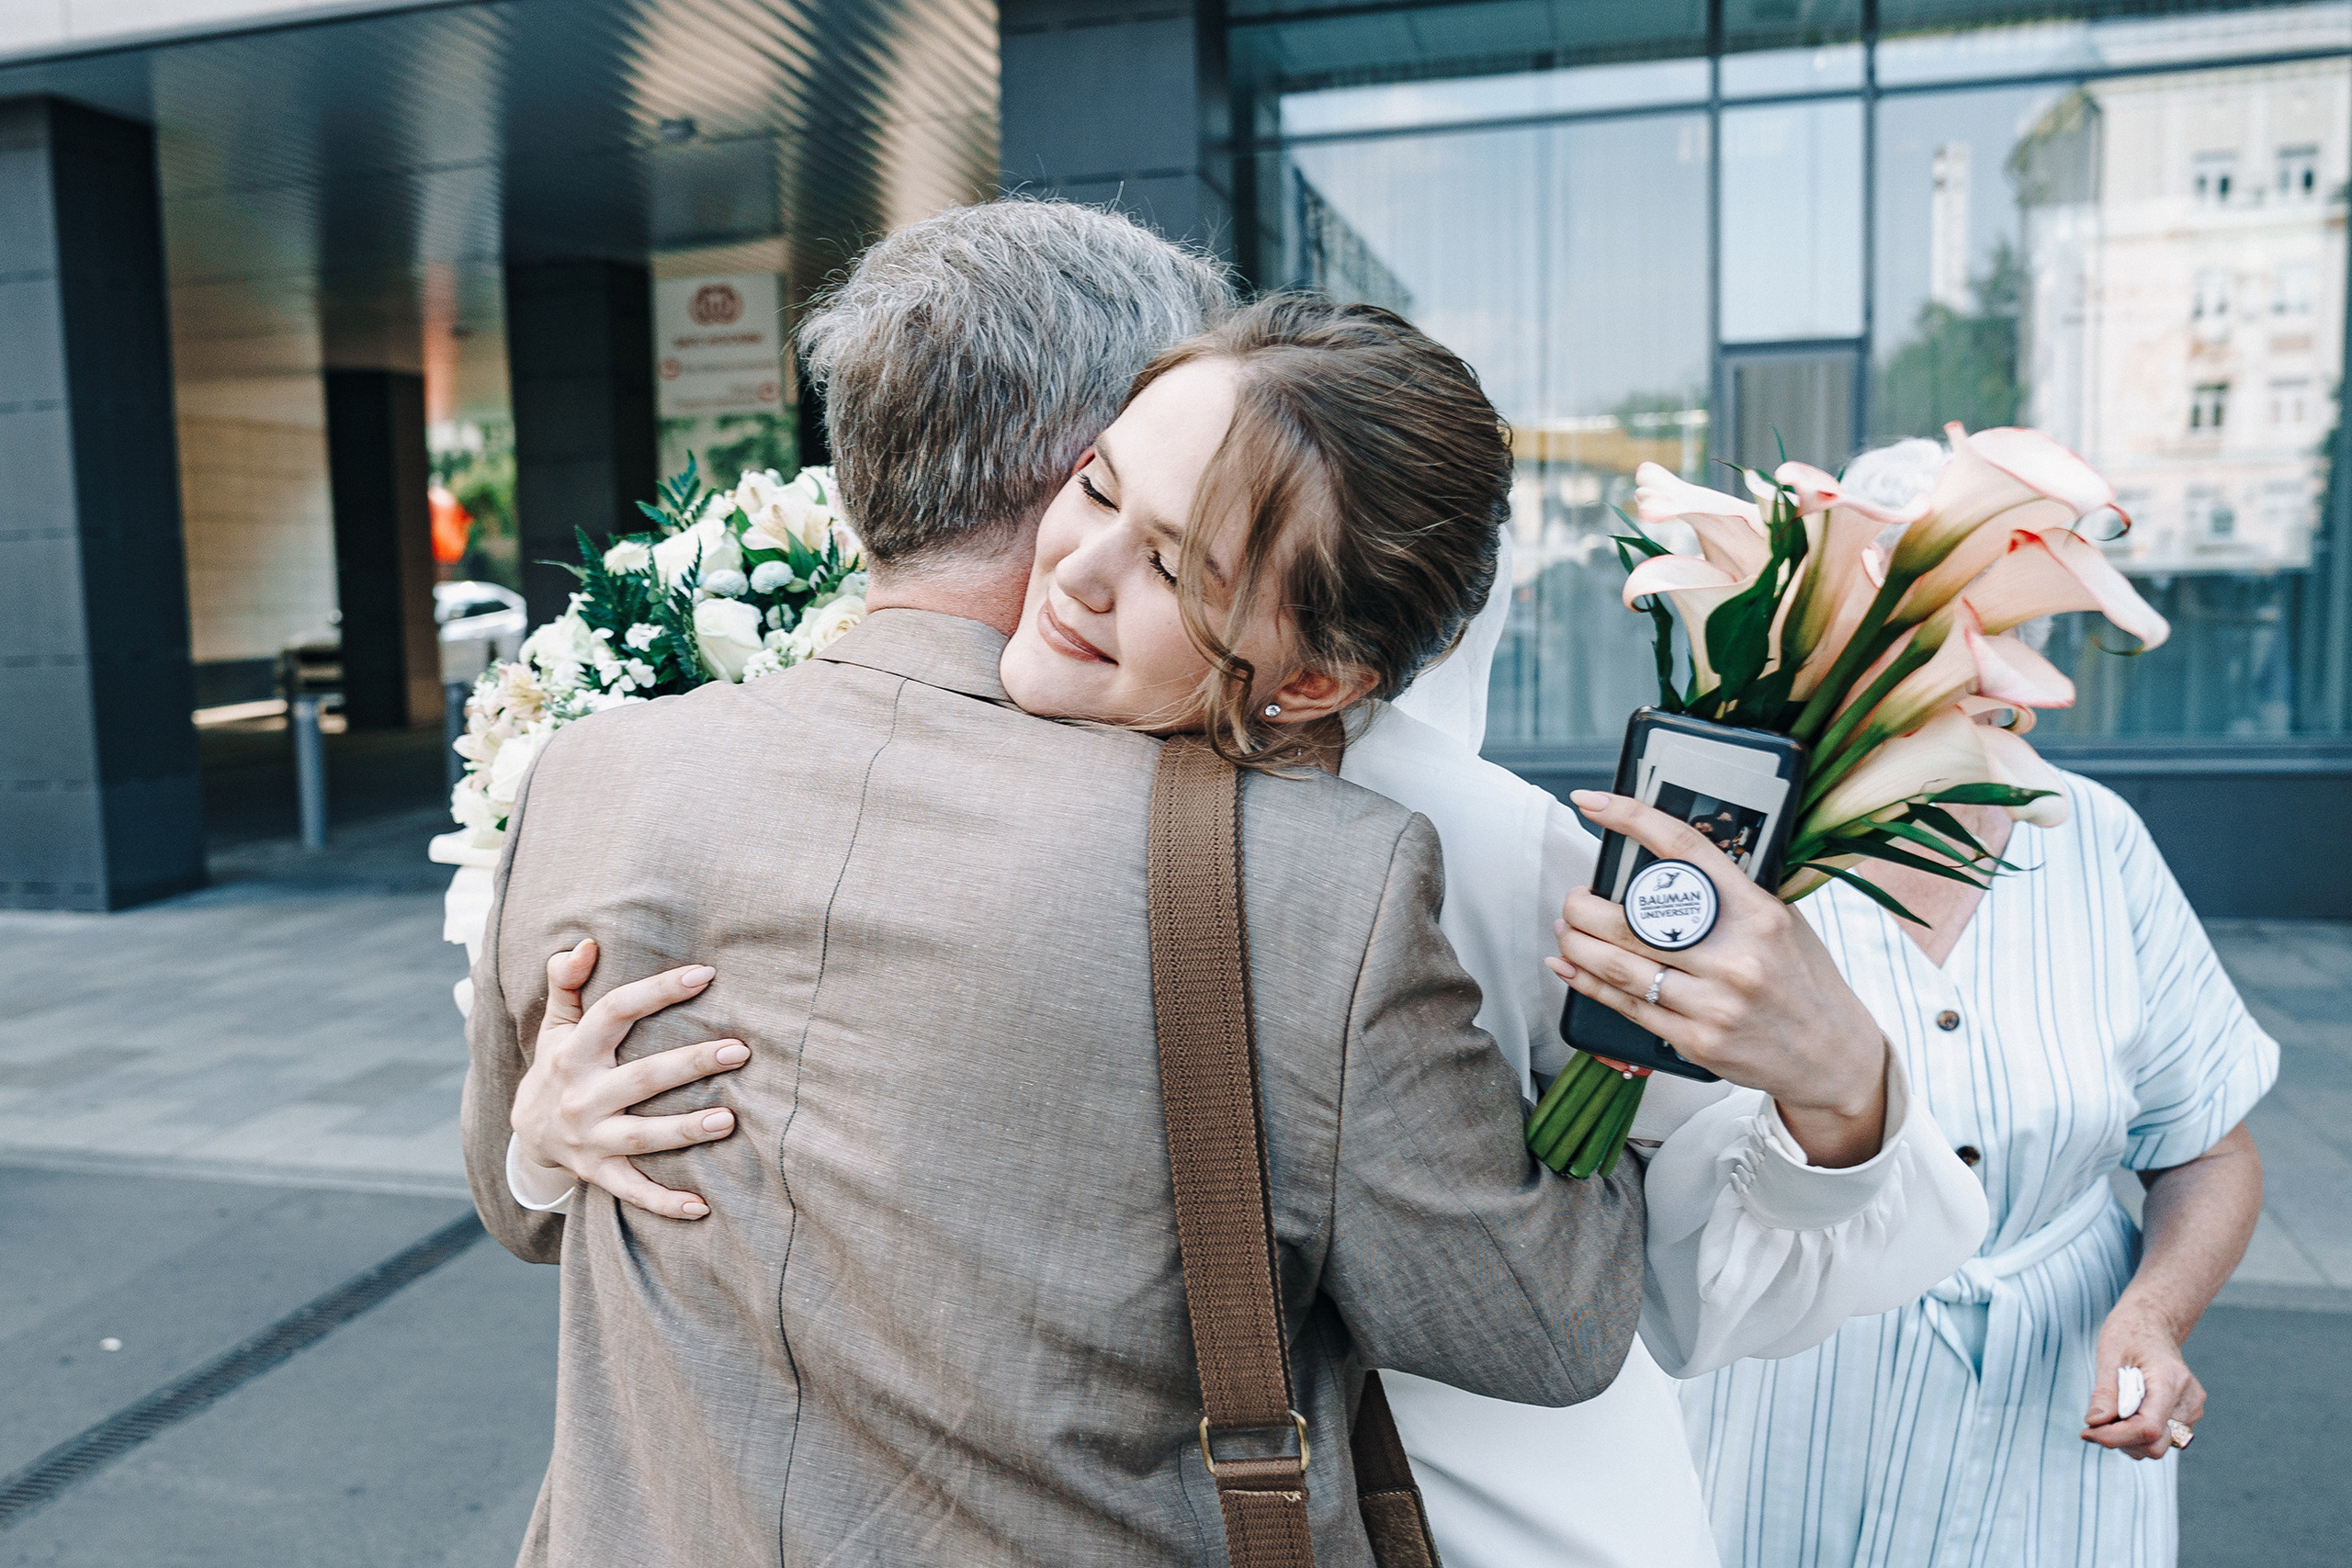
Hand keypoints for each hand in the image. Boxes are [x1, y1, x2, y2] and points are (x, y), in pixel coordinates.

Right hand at [511, 939, 751, 1219]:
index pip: (616, 1012)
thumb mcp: (556, 1025)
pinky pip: (633, 1190)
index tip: (705, 974)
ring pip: (642, 1135)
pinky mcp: (599, 1173)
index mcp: (573, 1051)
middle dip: (690, 1064)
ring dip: (686, 1130)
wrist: (525, 1134)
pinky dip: (664, 1203)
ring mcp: (590, 1138)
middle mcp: (582, 1096)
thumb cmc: (558, 1065)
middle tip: (740, 1051)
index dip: (658, 992)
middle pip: (642, 1077)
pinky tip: (702, 1207)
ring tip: (730, 1119)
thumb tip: (583, 944)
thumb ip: (567, 983)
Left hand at [1546, 790, 1888, 1167]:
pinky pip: (1625, 1005)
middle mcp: (1733, 956)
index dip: (1631, 817)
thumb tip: (1670, 862)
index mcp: (1756, 913)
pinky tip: (1568, 967)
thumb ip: (1732, 893)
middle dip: (1583, 903)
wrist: (1832, 1056)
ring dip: (1576, 942)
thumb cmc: (1803, 980)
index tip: (1593, 802)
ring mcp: (1712, 1002)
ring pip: (1616, 963)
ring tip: (1567, 927)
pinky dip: (1586, 983)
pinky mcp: (1694, 1040)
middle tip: (1575, 897)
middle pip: (1630, 917)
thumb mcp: (1783, 922)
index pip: (1683, 849)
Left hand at [2083, 1299, 2203, 1459]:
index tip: (2087, 1431)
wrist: (2153, 1322)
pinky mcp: (2189, 1414)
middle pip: (2156, 1445)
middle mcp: (2188, 1399)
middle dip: (2121, 1441)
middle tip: (2094, 1425)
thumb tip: (2094, 1423)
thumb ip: (2105, 1392)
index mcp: (2170, 1380)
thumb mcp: (2109, 1355)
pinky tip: (2125, 1413)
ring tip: (2111, 1412)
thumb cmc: (2129, 1333)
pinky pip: (2164, 1438)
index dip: (2116, 1436)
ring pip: (2159, 1446)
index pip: (2148, 1428)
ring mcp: (2192, 1409)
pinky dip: (2139, 1434)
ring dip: (2129, 1440)